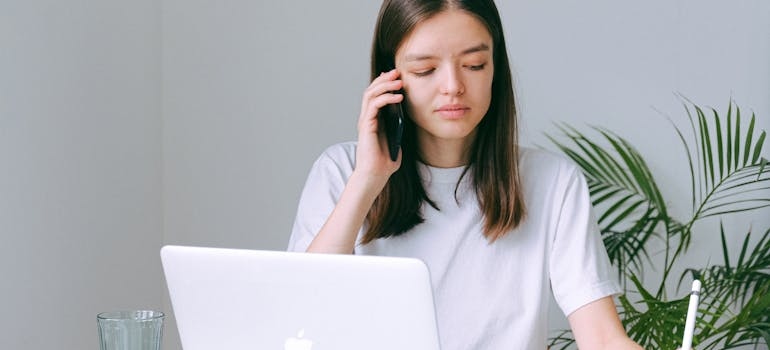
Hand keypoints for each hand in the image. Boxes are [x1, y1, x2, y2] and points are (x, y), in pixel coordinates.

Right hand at [354, 69, 403, 183]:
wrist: (376, 175)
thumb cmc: (386, 161)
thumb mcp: (397, 138)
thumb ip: (399, 127)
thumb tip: (407, 115)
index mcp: (374, 120)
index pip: (376, 95)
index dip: (385, 83)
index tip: (397, 76)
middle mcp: (367, 118)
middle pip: (371, 90)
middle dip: (384, 79)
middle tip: (397, 72)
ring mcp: (365, 121)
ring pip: (370, 94)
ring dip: (385, 85)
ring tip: (398, 80)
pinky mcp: (366, 126)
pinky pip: (374, 106)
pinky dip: (385, 98)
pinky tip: (398, 97)